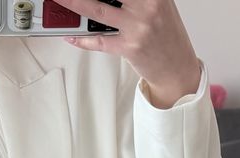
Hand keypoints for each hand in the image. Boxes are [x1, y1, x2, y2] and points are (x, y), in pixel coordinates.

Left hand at [56, 0, 201, 105]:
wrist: (177, 68)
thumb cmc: (166, 36)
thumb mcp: (159, 5)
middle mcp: (147, 5)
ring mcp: (138, 27)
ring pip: (98, 11)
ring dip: (75, 4)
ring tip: (61, 2)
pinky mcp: (129, 47)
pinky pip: (99, 41)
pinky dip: (82, 39)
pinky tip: (70, 35)